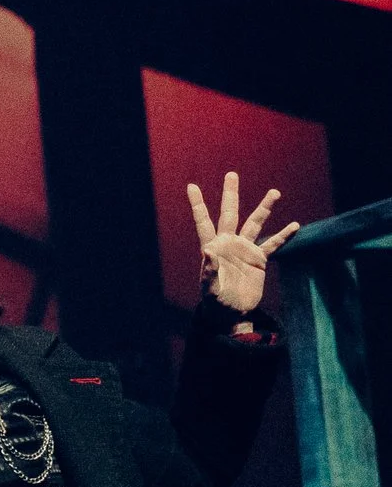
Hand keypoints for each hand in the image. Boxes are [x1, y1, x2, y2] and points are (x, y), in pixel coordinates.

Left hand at [187, 174, 297, 315]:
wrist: (232, 312)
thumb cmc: (216, 301)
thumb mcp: (210, 287)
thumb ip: (208, 270)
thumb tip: (206, 251)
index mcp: (213, 246)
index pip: (204, 221)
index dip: (198, 205)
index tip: (191, 186)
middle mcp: (229, 243)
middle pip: (230, 214)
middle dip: (231, 195)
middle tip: (231, 174)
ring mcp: (245, 249)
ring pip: (255, 223)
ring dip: (264, 208)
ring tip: (274, 192)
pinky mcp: (259, 259)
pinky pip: (273, 244)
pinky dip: (283, 236)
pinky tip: (295, 225)